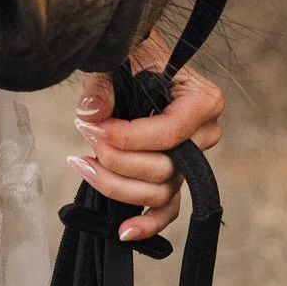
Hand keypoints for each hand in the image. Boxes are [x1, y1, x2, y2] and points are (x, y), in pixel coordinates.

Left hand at [69, 32, 224, 241]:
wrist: (131, 58)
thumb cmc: (130, 53)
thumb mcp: (116, 58)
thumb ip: (102, 86)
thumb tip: (92, 114)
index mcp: (202, 99)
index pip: (169, 132)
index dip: (128, 137)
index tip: (92, 127)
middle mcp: (204, 134)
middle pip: (164, 167)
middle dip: (117, 157)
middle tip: (85, 132)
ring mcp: (190, 160)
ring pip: (159, 191)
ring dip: (116, 183)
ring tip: (82, 162)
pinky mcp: (174, 177)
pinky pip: (167, 209)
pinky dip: (147, 222)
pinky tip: (124, 232)